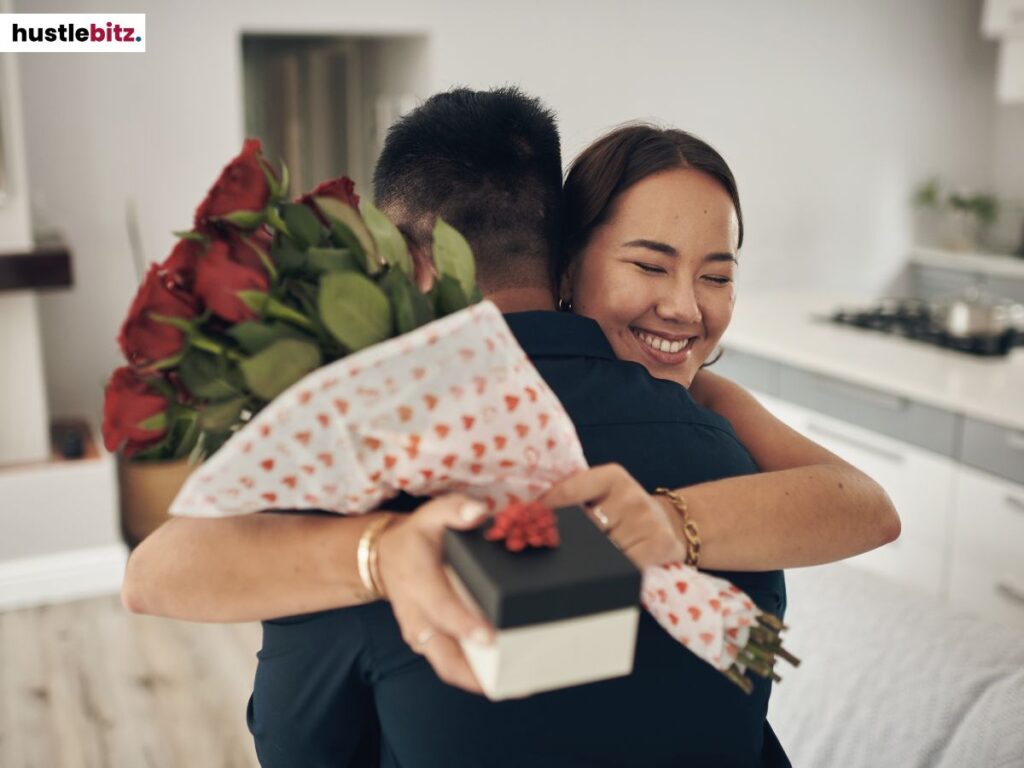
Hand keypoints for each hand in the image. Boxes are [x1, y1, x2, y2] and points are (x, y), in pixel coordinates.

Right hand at [376, 494, 493, 693]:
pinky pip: (450, 665)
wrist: (386, 557)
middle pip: (443, 655)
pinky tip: (504, 676)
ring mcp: (421, 634)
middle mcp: (417, 615)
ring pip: (447, 666)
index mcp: (419, 582)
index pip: (441, 607)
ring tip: (517, 683)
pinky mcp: (428, 643)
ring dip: (479, 680)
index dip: (464, 624)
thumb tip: (478, 513)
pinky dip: (474, 675)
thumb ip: (454, 510)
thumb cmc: (417, 537)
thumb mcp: (431, 515)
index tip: (489, 637)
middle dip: (474, 672)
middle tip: (511, 678)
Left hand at [539, 464, 686, 569]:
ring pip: (603, 551)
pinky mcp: (660, 544)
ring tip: (588, 561)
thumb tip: (532, 514)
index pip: (570, 492)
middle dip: (569, 542)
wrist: (670, 523)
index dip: (547, 510)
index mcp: (611, 476)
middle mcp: (631, 495)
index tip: (526, 523)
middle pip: (585, 527)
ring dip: (591, 561)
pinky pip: (624, 567)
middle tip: (553, 550)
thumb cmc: (624, 510)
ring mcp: (647, 520)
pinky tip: (609, 574)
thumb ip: (574, 498)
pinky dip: (613, 574)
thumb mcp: (602, 494)